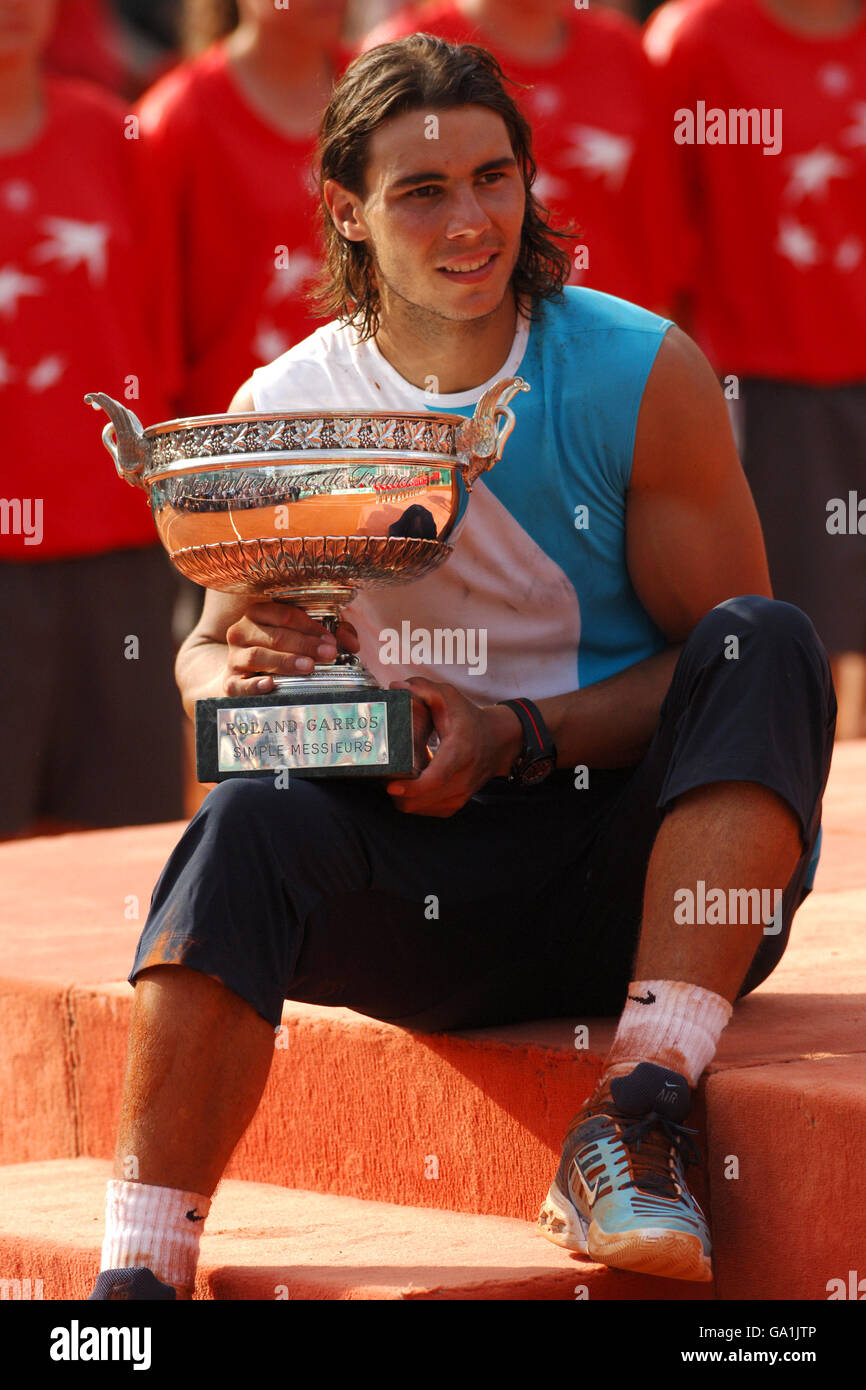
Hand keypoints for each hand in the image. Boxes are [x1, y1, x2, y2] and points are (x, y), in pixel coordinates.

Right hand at [222, 599, 359, 697]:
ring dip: (286, 661)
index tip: (330, 639)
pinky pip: (239, 684)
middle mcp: (241, 632)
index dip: (310, 626)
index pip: (285, 614)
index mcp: (258, 614)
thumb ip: (330, 633)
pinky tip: (270, 684)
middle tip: (328, 653)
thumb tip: (353, 643)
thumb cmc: (277, 650)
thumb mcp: (300, 635)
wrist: (241, 674)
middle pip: (275, 636)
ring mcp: (234, 658)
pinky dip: (254, 685)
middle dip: (305, 644)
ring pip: (258, 656)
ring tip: (308, 667)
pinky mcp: (229, 682)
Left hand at [385, 676, 520, 816]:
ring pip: (422, 809)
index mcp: (459, 752)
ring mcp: (461, 794)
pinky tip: (410, 789)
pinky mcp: (457, 803)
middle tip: (384, 776)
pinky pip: (429, 811)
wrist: (498, 741)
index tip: (391, 786)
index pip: (436, 778)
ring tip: (395, 781)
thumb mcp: (449, 697)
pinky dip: (415, 804)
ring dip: (404, 799)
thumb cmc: (469, 719)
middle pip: (422, 799)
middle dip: (398, 792)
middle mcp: (462, 778)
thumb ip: (423, 688)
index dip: (412, 787)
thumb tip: (397, 687)